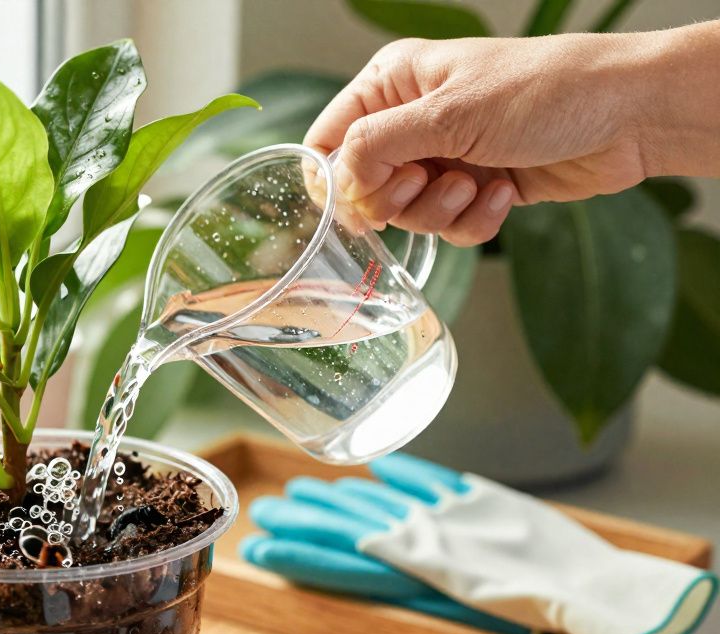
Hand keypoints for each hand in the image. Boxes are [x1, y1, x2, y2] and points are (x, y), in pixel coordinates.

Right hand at [305, 33, 659, 245]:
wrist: (629, 116)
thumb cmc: (546, 90)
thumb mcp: (447, 114)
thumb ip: (375, 147)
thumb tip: (337, 182)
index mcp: (394, 83)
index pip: (328, 138)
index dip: (336, 176)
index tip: (360, 197)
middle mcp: (413, 120)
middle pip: (363, 185)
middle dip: (396, 197)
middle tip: (425, 181)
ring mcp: (445, 155)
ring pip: (407, 213)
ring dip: (440, 210)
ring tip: (477, 183)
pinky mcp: (476, 188)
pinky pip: (448, 225)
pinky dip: (474, 219)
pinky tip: (504, 192)